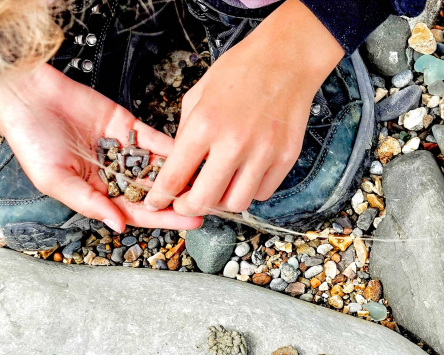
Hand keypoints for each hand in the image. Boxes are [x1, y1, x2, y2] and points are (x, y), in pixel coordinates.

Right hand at [0, 63, 202, 232]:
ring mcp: (123, 150)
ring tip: (209, 181)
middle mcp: (114, 173)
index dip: (164, 218)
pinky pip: (154, 140)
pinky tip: (194, 155)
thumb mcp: (55, 180)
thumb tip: (118, 225)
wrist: (27, 97)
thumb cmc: (31, 142)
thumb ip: (89, 202)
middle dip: (182, 199)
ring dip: (183, 174)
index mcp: (97, 192)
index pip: (137, 211)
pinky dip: (173, 147)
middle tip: (210, 203)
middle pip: (154, 192)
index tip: (191, 221)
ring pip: (159, 166)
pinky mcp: (128, 126)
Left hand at [144, 0, 344, 215]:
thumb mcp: (198, 94)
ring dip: (223, 201)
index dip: (160, 197)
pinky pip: (263, 192)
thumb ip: (187, 131)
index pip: (174, 177)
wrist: (286, 59)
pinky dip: (251, 190)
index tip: (156, 203)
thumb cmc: (241, 70)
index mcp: (205, 125)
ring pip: (236, 204)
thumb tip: (181, 164)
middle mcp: (234, 144)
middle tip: (187, 202)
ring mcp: (263, 153)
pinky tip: (245, 175)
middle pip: (204, 201)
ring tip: (220, 187)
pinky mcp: (285, 157)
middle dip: (189, 207)